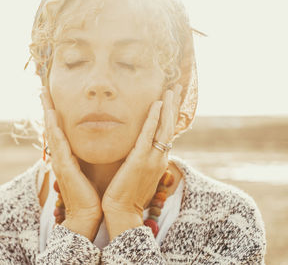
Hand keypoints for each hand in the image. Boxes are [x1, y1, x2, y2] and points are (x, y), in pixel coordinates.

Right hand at [40, 86, 102, 240]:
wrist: (87, 215)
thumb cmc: (90, 194)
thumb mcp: (89, 170)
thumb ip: (88, 157)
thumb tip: (98, 143)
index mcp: (66, 156)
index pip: (59, 130)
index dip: (55, 113)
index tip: (53, 97)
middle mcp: (60, 156)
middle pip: (51, 127)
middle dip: (47, 107)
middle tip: (43, 88)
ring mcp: (60, 161)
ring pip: (51, 131)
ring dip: (47, 112)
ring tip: (44, 95)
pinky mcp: (64, 167)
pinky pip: (58, 144)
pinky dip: (54, 128)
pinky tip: (52, 115)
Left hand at [101, 84, 182, 239]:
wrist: (122, 212)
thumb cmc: (127, 195)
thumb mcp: (138, 175)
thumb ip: (141, 161)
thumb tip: (138, 150)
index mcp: (159, 161)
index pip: (167, 134)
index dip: (171, 116)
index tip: (172, 100)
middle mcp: (160, 158)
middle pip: (170, 127)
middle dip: (174, 106)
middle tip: (177, 87)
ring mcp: (152, 159)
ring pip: (164, 128)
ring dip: (168, 107)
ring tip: (171, 90)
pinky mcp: (140, 160)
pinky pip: (149, 134)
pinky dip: (155, 118)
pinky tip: (157, 104)